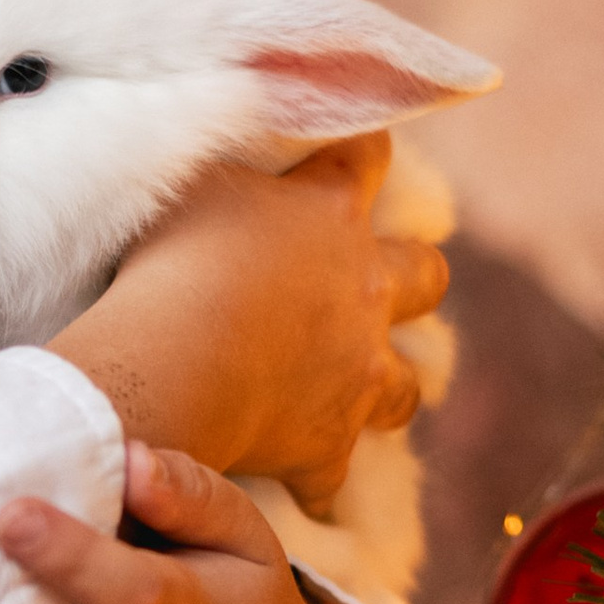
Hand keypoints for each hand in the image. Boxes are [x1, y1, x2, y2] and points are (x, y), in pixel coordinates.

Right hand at [52, 136, 446, 518]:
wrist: (176, 365)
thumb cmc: (176, 261)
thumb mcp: (195, 181)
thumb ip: (230, 159)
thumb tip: (225, 120)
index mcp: (332, 214)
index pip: (366, 158)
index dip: (363, 150)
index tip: (357, 150)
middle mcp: (365, 289)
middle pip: (426, 273)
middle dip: (414, 273)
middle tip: (383, 279)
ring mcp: (357, 372)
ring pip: (408, 383)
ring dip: (390, 381)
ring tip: (364, 385)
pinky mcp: (328, 444)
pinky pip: (332, 474)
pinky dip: (316, 478)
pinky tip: (300, 484)